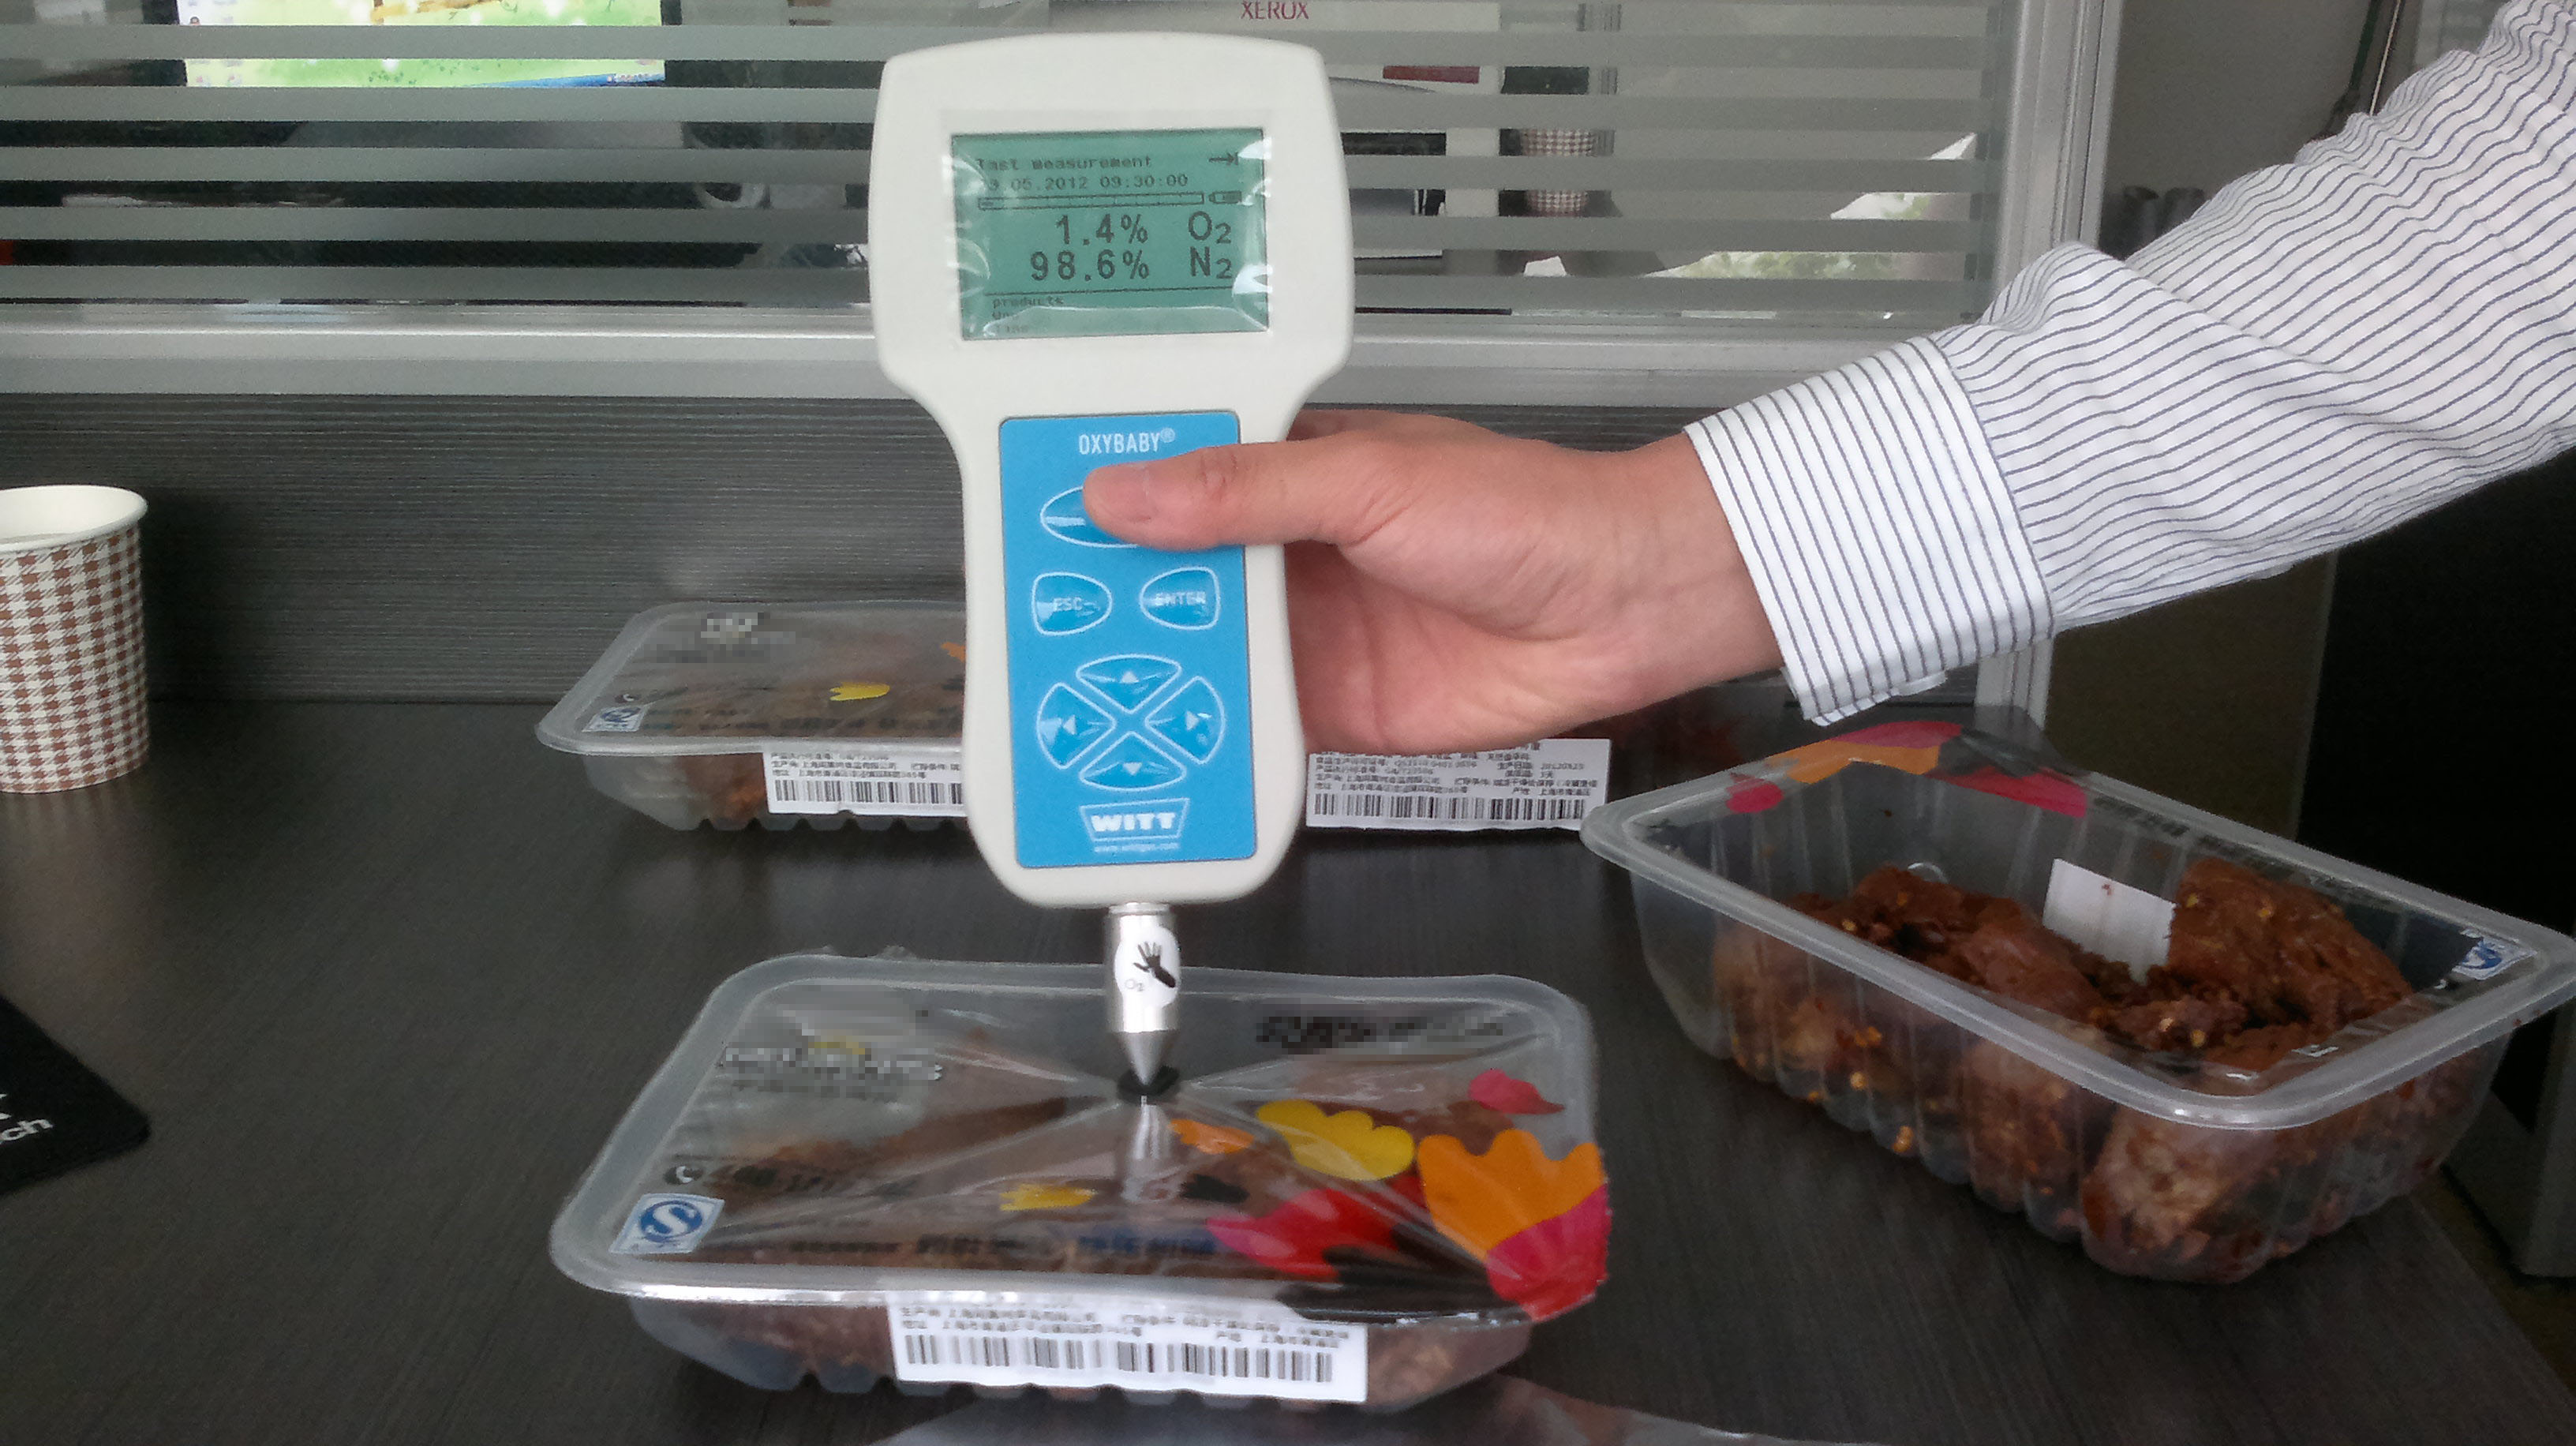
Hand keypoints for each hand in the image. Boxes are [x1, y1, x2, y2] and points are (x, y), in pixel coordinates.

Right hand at [1083, 409, 1781, 753]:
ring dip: (1141, 671)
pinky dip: (1199, 740)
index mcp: (1288, 467)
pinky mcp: (1331, 709)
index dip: (1102, 495)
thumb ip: (1244, 491)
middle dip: (1102, 599)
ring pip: (1198, 652)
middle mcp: (1286, 549)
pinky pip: (1248, 728)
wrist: (1621, 607)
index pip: (1171, 475)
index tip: (1024, 514)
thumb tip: (1124, 493)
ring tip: (1054, 689)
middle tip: (1019, 621)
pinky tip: (1140, 749)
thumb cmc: (1522, 513)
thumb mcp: (1367, 480)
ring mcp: (1307, 632)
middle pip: (1169, 575)